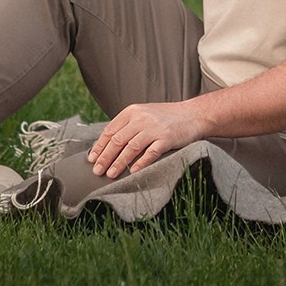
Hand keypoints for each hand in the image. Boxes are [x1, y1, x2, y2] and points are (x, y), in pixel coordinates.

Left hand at [87, 99, 208, 178]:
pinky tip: (133, 172)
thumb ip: (128, 125)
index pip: (110, 130)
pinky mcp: (166, 138)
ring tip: (111, 174)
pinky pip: (150, 153)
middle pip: (117, 140)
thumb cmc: (167, 117)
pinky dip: (140, 163)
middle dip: (105, 157)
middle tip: (97, 171)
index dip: (99, 146)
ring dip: (119, 163)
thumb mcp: (144, 114)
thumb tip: (108, 145)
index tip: (92, 159)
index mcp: (132, 111)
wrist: (194, 114)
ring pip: (131, 148)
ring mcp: (154, 128)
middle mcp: (141, 118)